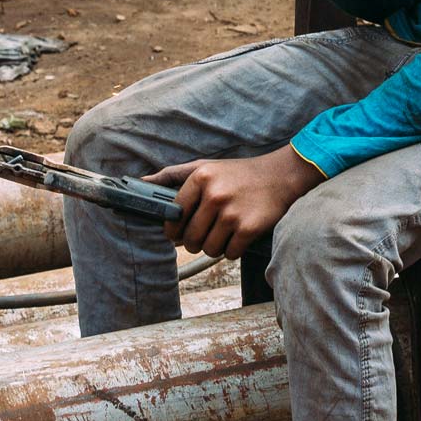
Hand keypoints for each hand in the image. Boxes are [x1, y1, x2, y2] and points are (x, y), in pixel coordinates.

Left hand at [146, 148, 320, 258]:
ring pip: (208, 248)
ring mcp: (232, 212)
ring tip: (222, 235)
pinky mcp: (249, 228)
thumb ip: (172, 175)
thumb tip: (139, 182)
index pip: (173, 216)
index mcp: (201, 178)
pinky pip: (229, 253)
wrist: (281, 176)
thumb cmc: (239, 173)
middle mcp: (215, 194)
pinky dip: (232, 250)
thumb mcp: (205, 166)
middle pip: (190, 237)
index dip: (173, 230)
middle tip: (204, 236)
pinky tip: (238, 237)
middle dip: (194, 242)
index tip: (178, 233)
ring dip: (214, 247)